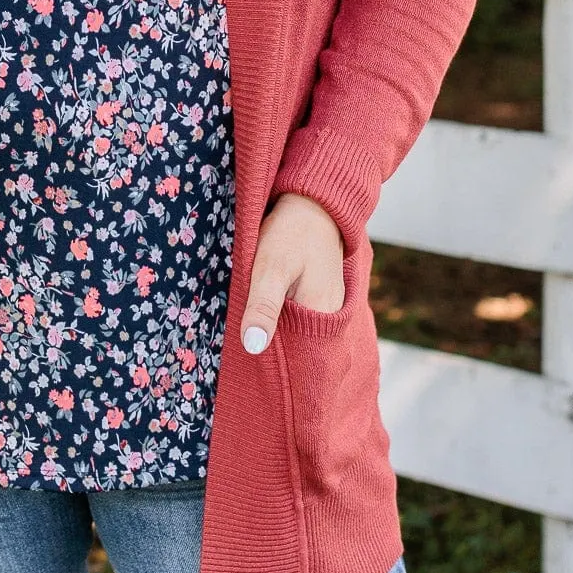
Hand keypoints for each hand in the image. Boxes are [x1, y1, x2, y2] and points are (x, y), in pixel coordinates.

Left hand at [240, 192, 345, 354]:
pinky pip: (300, 316)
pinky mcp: (319, 294)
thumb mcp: (271, 267)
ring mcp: (327, 304)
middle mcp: (330, 316)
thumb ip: (263, 306)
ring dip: (277, 335)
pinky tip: (265, 316)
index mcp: (321, 316)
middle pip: (299, 346)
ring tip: (250, 337)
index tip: (255, 370)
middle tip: (243, 353)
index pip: (300, 359)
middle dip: (274, 352)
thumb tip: (253, 347)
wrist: (313, 202)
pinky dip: (282, 319)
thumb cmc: (290, 233)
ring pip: (297, 331)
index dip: (277, 368)